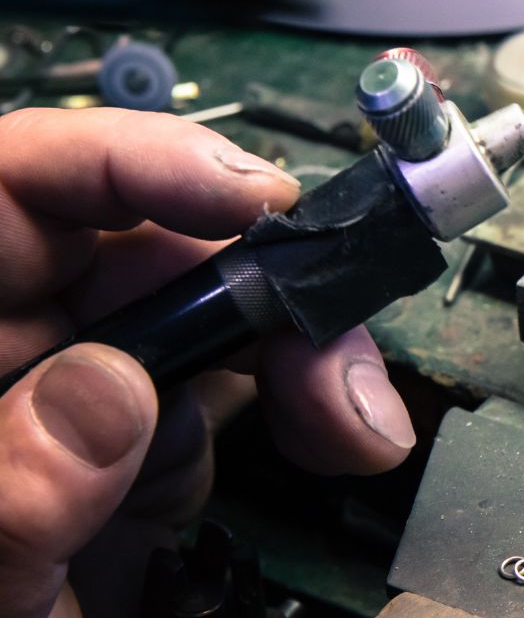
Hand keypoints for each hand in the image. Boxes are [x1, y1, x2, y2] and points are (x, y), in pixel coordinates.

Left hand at [0, 108, 417, 617]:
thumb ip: (14, 492)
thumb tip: (104, 388)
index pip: (20, 189)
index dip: (136, 164)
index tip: (254, 200)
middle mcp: (15, 353)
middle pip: (146, 248)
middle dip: (265, 284)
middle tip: (337, 352)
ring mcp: (78, 399)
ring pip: (209, 314)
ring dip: (304, 352)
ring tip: (356, 421)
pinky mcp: (140, 445)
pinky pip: (228, 390)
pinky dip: (300, 407)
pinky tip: (320, 444)